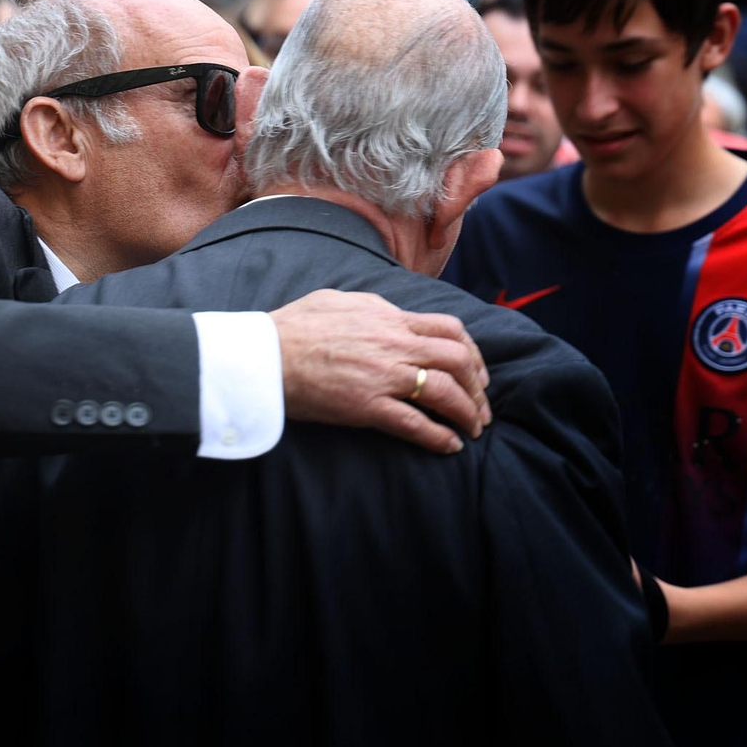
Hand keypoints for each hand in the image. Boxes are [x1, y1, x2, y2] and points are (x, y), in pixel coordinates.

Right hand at [269, 289, 489, 454]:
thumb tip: (393, 314)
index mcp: (390, 319)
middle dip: (477, 386)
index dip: (472, 352)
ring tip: (473, 429)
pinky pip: (415, 424)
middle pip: (458, 361)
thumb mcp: (340, 300)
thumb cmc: (295, 326)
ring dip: (467, 413)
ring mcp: (383, 377)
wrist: (266, 355)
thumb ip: (374, 307)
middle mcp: (394, 346)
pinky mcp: (368, 407)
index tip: (476, 370)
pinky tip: (450, 446)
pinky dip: (439, 437)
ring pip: (445, 393)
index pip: (450, 330)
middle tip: (480, 405)